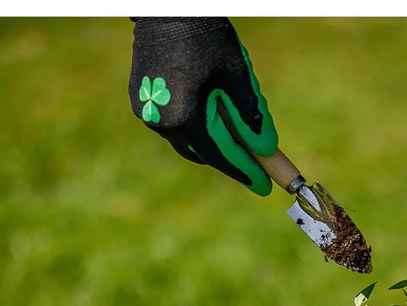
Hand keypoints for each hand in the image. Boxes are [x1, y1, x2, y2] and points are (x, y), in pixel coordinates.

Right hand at [129, 17, 278, 194]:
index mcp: (187, 119)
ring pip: (189, 142)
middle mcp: (163, 122)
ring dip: (213, 146)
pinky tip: (210, 122)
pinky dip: (196, 129)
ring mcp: (148, 113)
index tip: (265, 187)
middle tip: (256, 169)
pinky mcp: (142, 101)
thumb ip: (251, 118)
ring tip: (237, 147)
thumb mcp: (238, 78)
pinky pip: (174, 126)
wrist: (167, 10)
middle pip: (205, 153)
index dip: (247, 173)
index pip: (224, 157)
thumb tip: (265, 150)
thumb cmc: (207, 38)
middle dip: (232, 161)